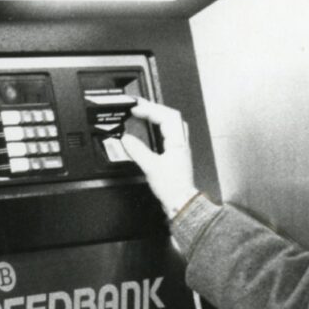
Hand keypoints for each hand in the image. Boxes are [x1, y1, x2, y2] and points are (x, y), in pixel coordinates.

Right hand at [120, 100, 198, 215]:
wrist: (181, 202)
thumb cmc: (172, 188)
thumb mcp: (151, 167)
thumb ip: (137, 151)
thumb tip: (126, 139)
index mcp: (178, 141)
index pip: (166, 116)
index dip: (150, 109)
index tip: (135, 109)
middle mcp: (181, 142)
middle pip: (171, 115)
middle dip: (154, 107)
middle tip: (139, 105)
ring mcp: (180, 147)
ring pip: (173, 123)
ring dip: (159, 115)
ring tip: (145, 112)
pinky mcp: (177, 154)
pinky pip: (171, 132)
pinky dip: (160, 126)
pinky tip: (153, 129)